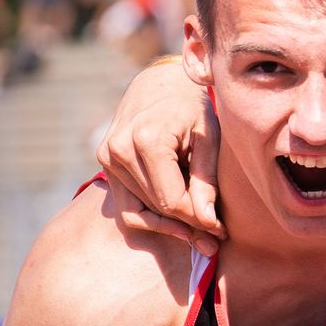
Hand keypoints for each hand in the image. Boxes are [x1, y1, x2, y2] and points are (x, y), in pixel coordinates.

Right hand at [96, 65, 224, 254]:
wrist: (160, 84)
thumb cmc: (192, 108)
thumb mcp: (210, 138)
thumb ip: (207, 180)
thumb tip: (209, 224)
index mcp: (147, 140)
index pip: (172, 200)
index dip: (198, 221)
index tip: (221, 232)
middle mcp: (119, 150)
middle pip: (157, 206)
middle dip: (188, 226)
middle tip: (215, 240)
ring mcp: (107, 157)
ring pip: (140, 210)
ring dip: (171, 224)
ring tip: (201, 234)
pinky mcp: (105, 163)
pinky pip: (126, 205)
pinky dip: (151, 219)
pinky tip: (176, 225)